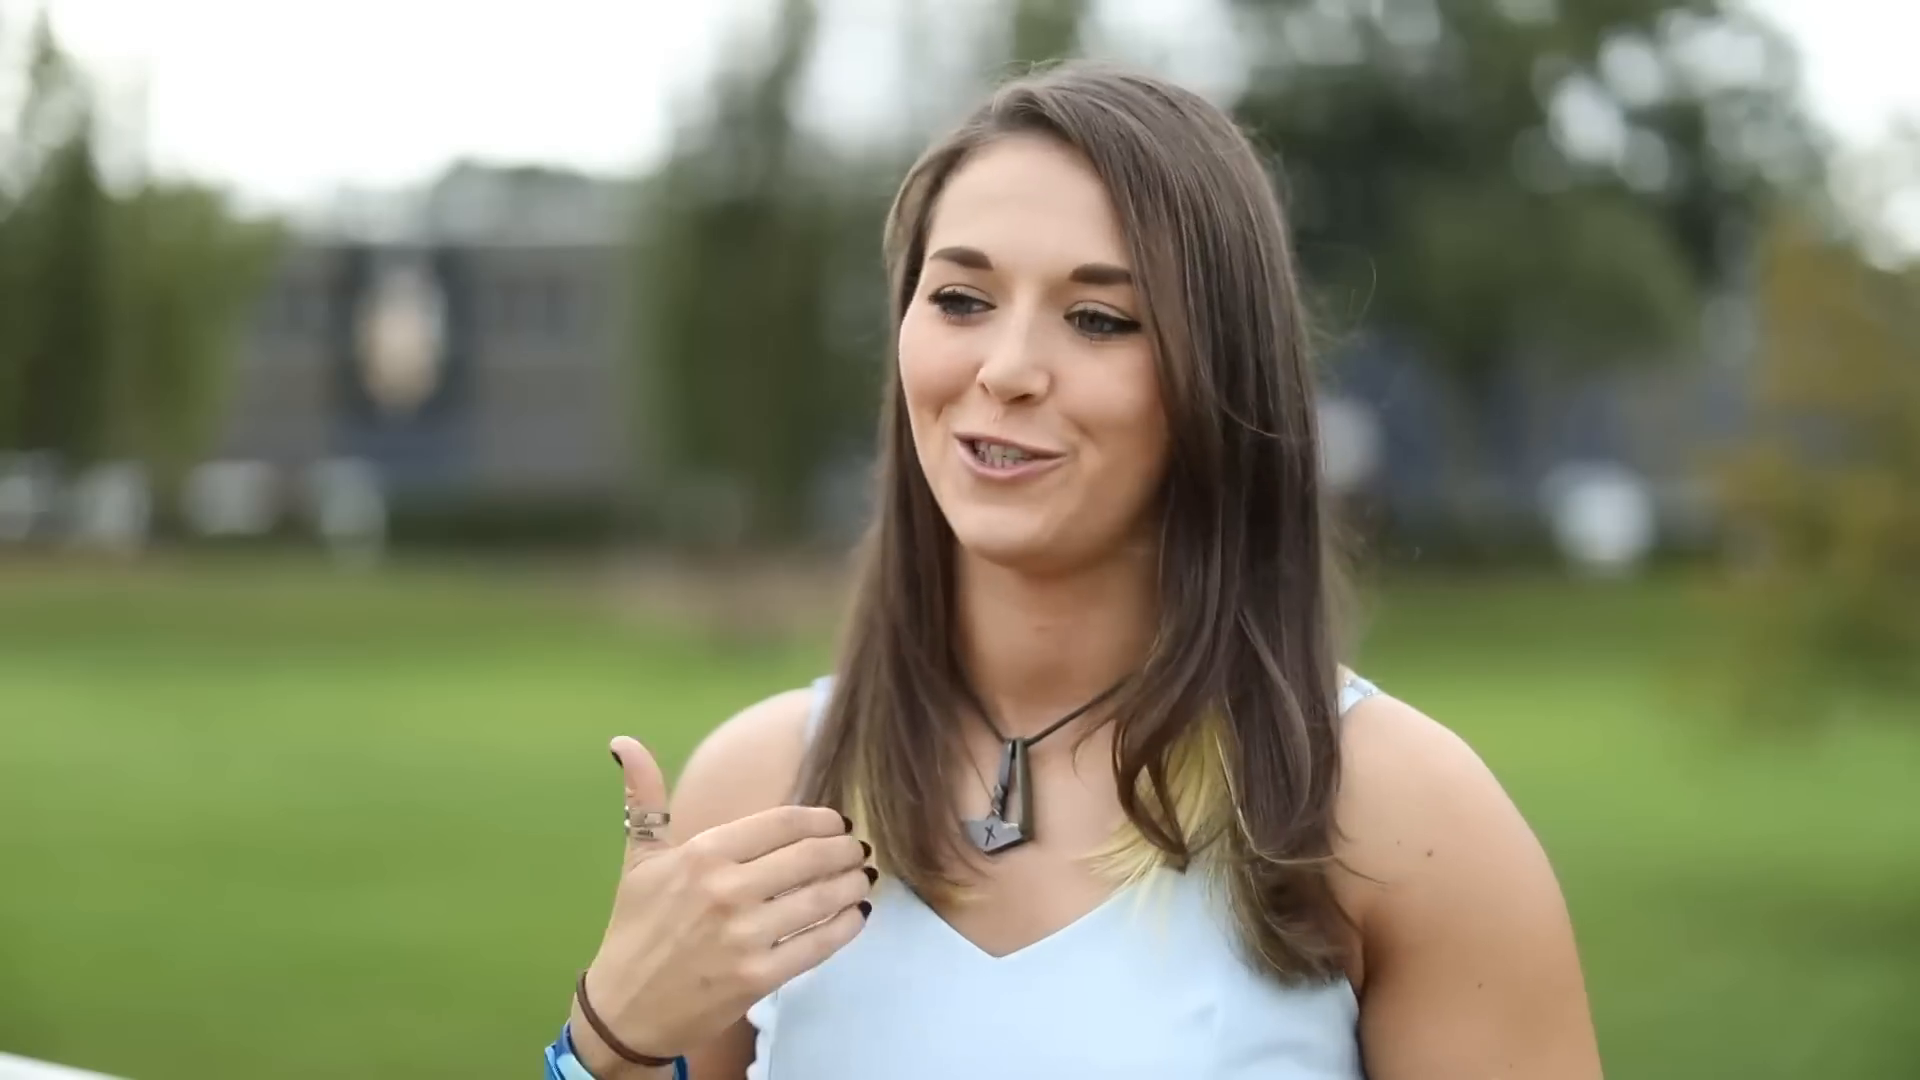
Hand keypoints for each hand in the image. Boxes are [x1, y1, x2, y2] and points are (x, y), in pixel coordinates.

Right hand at [573, 736, 872, 1070]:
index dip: (820, 820)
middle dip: (845, 850)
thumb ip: (645, 800)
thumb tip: (624, 741)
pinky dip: (847, 926)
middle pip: (810, 856)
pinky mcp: (757, 977)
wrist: (623, 1011)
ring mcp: (743, 935)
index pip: (782, 823)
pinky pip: (819, 944)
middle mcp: (725, 889)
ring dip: (853, 884)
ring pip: (821, 898)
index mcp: (702, 853)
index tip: (837, 823)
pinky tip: (857, 915)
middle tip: (859, 850)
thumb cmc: (634, 929)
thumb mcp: (638, 860)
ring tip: (864, 878)